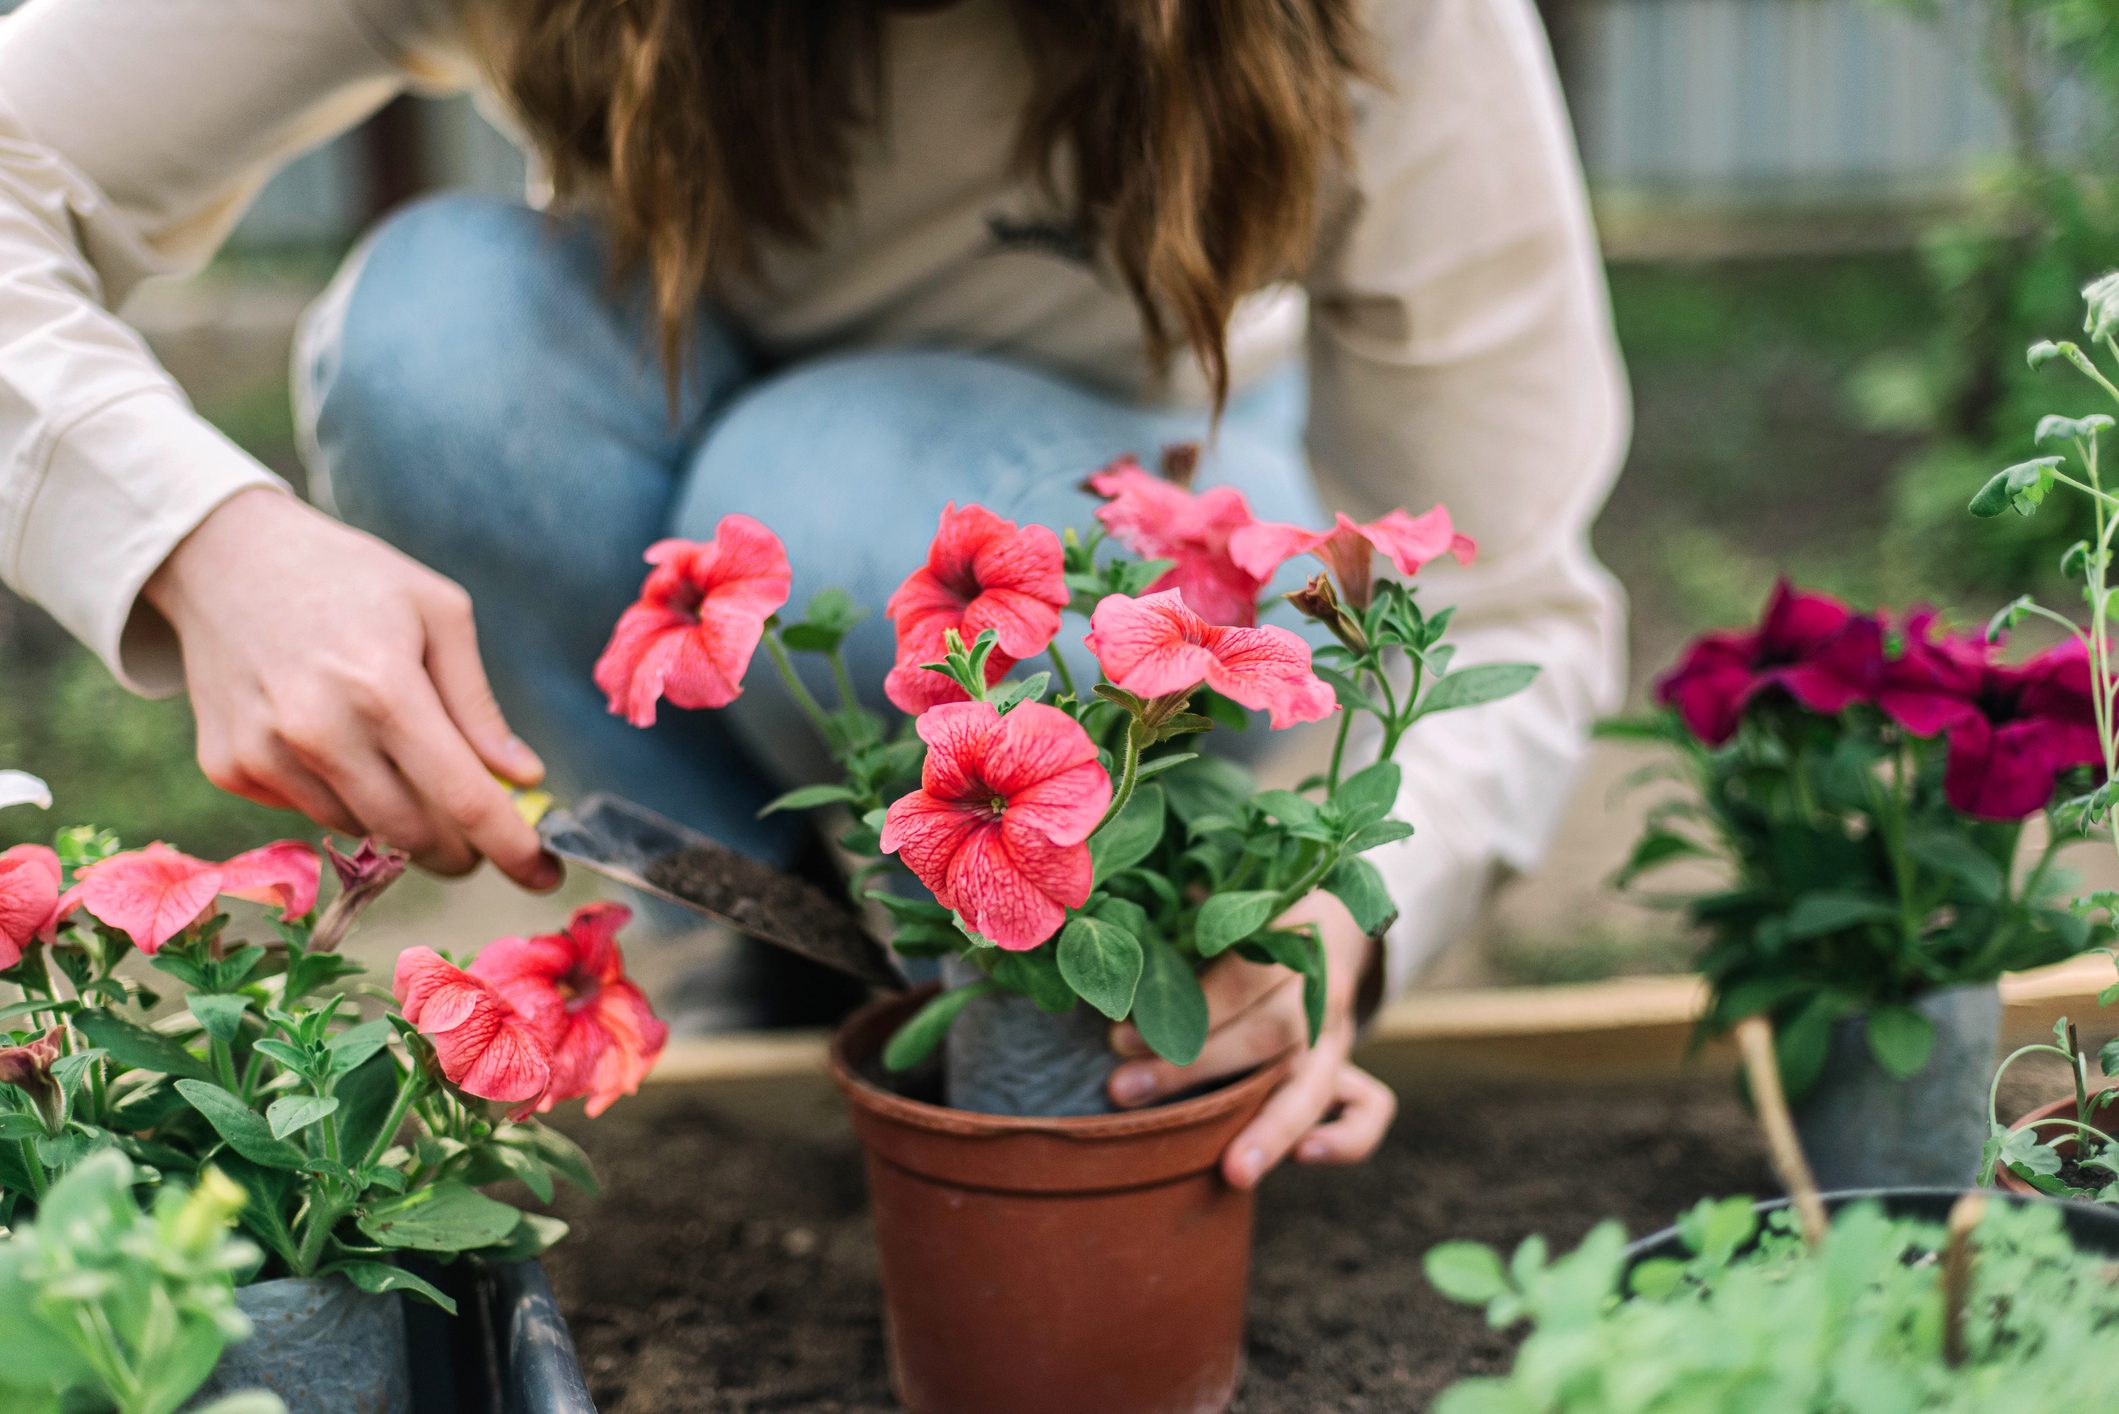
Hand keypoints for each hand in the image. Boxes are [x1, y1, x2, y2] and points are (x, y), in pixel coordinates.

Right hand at [145, 489, 557, 887]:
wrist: (224, 555)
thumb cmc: (349, 577)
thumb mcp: (438, 613)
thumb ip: (479, 706)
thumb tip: (523, 779)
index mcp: (384, 688)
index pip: (464, 800)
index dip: (512, 850)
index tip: (545, 877)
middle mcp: (318, 731)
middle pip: (413, 836)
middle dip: (461, 847)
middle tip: (479, 829)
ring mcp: (265, 755)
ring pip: (362, 830)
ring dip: (398, 816)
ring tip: (395, 754)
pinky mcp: (228, 768)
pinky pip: (308, 812)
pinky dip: (340, 794)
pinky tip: (333, 740)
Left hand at [1107, 892, 1395, 1188]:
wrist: (1329, 919)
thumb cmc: (1248, 918)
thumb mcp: (1224, 900)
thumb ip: (1181, 914)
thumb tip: (1116, 928)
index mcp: (1291, 933)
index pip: (1244, 977)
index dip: (1186, 1009)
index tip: (1120, 1038)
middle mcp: (1321, 986)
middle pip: (1270, 1034)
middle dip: (1195, 1069)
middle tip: (1125, 1090)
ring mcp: (1340, 1030)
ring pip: (1315, 1083)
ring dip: (1270, 1129)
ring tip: (1232, 1174)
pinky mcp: (1347, 1064)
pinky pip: (1371, 1108)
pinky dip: (1348, 1138)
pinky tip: (1305, 1158)